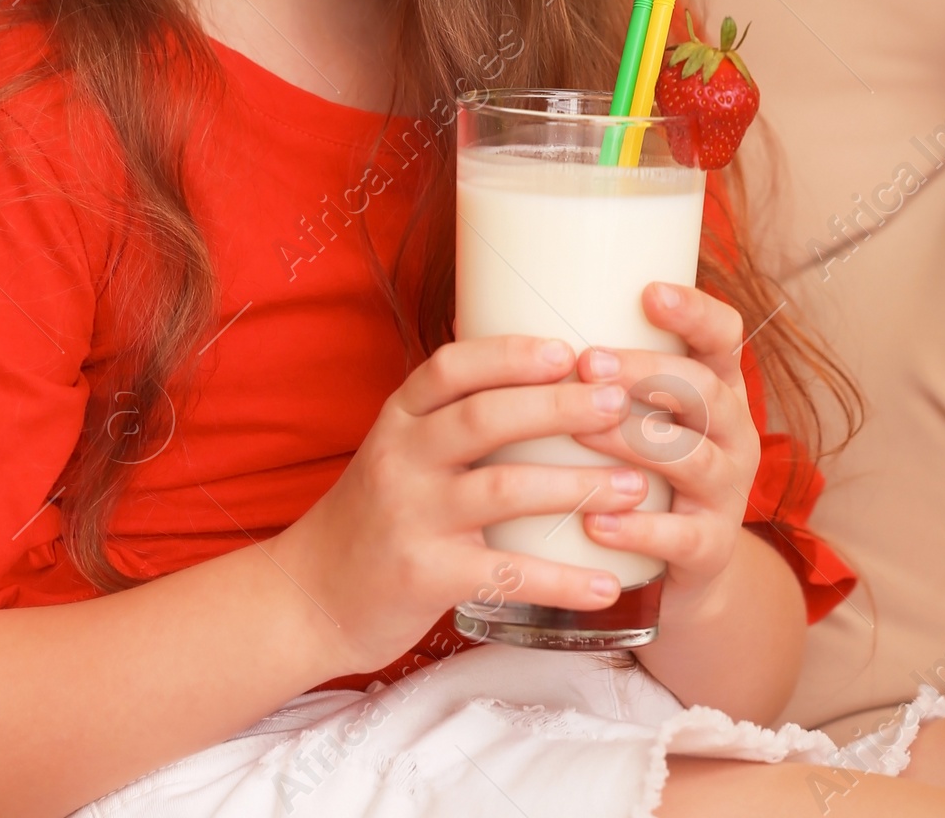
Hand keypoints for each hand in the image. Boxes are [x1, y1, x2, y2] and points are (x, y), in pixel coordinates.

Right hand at [274, 336, 656, 674]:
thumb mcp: (399, 450)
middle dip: (559, 405)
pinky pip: (505, 575)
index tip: (568, 347)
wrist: (310, 597)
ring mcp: (411, 516)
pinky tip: (607, 585)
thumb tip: (540, 373)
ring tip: (633, 486)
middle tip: (617, 401)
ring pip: (503, 489)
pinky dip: (562, 580)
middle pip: (486, 416)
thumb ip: (452, 417)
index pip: (452, 366)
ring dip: (575, 486)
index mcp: (400, 418)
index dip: (512, 353)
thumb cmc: (375, 515)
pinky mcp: (424, 576)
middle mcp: (401, 457)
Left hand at [568, 281, 761, 615]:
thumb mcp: (642, 411)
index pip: (724, 335)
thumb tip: (511, 304)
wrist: (682, 563)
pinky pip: (680, 537)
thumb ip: (606, 370)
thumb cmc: (642, 465)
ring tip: (579, 432)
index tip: (648, 292)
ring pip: (690, 458)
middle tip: (588, 361)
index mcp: (719, 387)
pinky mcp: (711, 548)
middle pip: (703, 391)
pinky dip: (636, 529)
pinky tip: (592, 521)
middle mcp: (733, 433)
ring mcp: (727, 493)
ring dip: (631, 441)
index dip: (695, 311)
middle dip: (645, 372)